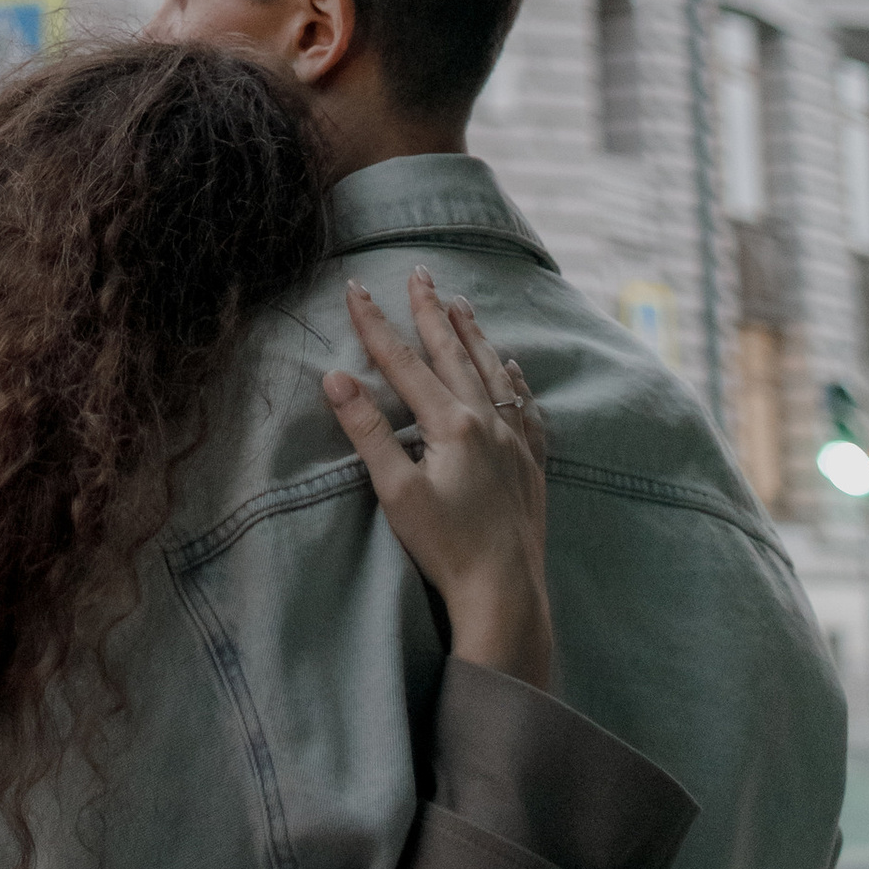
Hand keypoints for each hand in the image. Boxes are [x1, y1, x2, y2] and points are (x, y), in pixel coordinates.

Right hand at [323, 268, 552, 690]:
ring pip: (492, 371)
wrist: (507, 593)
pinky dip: (513, 378)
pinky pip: (525, 405)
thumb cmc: (446, 548)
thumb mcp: (396, 492)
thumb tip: (336, 377)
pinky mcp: (532, 464)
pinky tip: (511, 366)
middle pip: (453, 354)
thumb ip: (368, 431)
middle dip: (431, 312)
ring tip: (460, 304)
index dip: (376, 324)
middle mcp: (489, 422)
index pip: (404, 362)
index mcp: (452, 424)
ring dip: (472, 335)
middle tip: (420, 274)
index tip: (356, 288)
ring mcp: (515, 441)